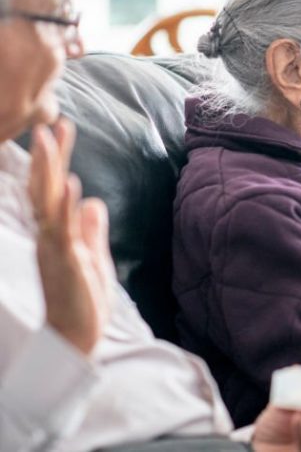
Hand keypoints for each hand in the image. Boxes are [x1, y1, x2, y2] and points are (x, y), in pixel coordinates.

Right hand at [28, 118, 113, 355]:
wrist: (77, 336)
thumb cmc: (82, 298)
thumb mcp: (92, 255)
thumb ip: (91, 229)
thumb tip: (94, 202)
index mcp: (56, 232)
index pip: (54, 188)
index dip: (56, 159)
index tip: (61, 129)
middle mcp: (49, 235)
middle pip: (46, 188)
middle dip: (48, 156)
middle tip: (51, 124)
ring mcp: (54, 247)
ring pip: (48, 201)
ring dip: (50, 170)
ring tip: (49, 141)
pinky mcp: (65, 262)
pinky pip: (63, 230)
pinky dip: (67, 207)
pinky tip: (73, 186)